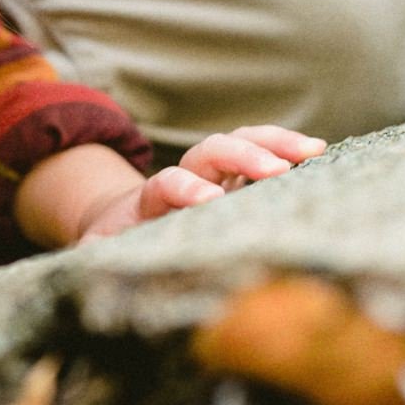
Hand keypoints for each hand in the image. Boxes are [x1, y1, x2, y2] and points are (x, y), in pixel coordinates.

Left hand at [74, 127, 323, 240]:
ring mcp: (212, 175)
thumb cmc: (114, 242)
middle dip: (243, 156)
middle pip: (210, 151)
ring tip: (313, 151)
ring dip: (275, 143)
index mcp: (149, 198)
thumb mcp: (97, 250)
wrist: (121, 220)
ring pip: (241, 145)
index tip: (209, 200)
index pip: (168, 182)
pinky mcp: (235, 182)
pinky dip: (287, 152)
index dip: (186, 187)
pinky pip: (262, 157)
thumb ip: (91, 254)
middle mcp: (184, 177)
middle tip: (277, 170)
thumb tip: (84, 261)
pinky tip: (320, 156)